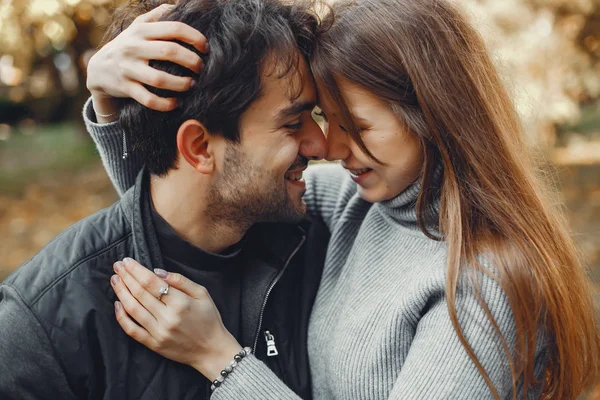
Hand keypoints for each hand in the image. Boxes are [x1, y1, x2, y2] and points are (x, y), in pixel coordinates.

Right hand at [87, 4, 207, 119]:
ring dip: (181, 84)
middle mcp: (134, 47)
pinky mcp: (126, 88)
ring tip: (192, 84)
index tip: (205, 48)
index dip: (194, 37)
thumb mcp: (138, 26)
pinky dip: (166, 104)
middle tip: (201, 68)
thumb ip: (157, 15)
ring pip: (160, 79)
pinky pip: (149, 99)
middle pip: (170, 51)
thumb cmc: (128, 45)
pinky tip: (176, 102)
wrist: (98, 69)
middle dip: (192, 61)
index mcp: (141, 30)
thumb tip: (179, 5)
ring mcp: (128, 69)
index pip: (174, 28)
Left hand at [110, 257, 241, 379]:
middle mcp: (167, 317)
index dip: (137, 270)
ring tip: (115, 280)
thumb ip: (181, 280)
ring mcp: (158, 332)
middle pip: (140, 293)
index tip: (127, 261)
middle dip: (126, 277)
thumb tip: (157, 271)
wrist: (211, 350)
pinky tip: (117, 304)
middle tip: (117, 266)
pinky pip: (132, 330)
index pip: (152, 282)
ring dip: (121, 292)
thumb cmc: (209, 319)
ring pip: (133, 309)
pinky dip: (121, 317)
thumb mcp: (202, 294)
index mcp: (180, 303)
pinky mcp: (153, 344)